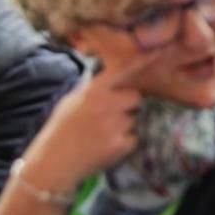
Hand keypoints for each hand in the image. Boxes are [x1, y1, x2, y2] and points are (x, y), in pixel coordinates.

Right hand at [16, 50, 163, 192]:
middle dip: (128, 105)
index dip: (143, 60)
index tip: (161, 50)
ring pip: (134, 118)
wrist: (52, 164)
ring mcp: (115, 124)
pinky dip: (125, 143)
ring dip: (125, 125)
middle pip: (135, 97)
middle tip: (111, 116)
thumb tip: (115, 78)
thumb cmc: (60, 130)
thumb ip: (95, 88)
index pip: (123, 70)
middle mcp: (107, 103)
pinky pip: (134, 137)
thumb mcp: (72, 100)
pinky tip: (106, 146)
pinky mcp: (121, 144)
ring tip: (103, 134)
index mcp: (94, 90)